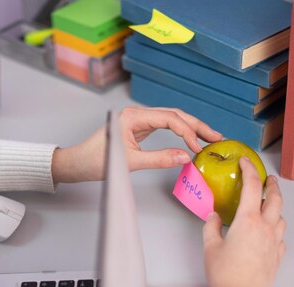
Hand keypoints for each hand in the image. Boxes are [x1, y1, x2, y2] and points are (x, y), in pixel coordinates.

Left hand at [51, 107, 221, 182]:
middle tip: (216, 137)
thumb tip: (185, 157)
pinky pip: (163, 126)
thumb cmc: (95, 161)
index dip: (188, 132)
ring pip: (170, 119)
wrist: (77, 164)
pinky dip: (179, 132)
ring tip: (209, 138)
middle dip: (196, 125)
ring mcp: (137, 120)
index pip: (170, 118)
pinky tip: (190, 139)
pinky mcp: (137, 128)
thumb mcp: (130, 162)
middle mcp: (136, 114)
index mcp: (132, 116)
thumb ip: (159, 159)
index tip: (198, 147)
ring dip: (190, 128)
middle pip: (174, 115)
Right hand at [203, 157, 285, 286]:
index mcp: (248, 221)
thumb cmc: (225, 274)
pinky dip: (275, 228)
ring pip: (281, 217)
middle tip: (267, 179)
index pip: (252, 187)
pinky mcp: (277, 256)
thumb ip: (211, 227)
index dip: (249, 170)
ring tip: (267, 206)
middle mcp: (265, 228)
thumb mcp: (210, 247)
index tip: (245, 161)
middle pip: (276, 199)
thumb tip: (213, 217)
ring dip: (275, 207)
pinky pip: (280, 236)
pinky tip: (267, 232)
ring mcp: (274, 242)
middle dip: (272, 185)